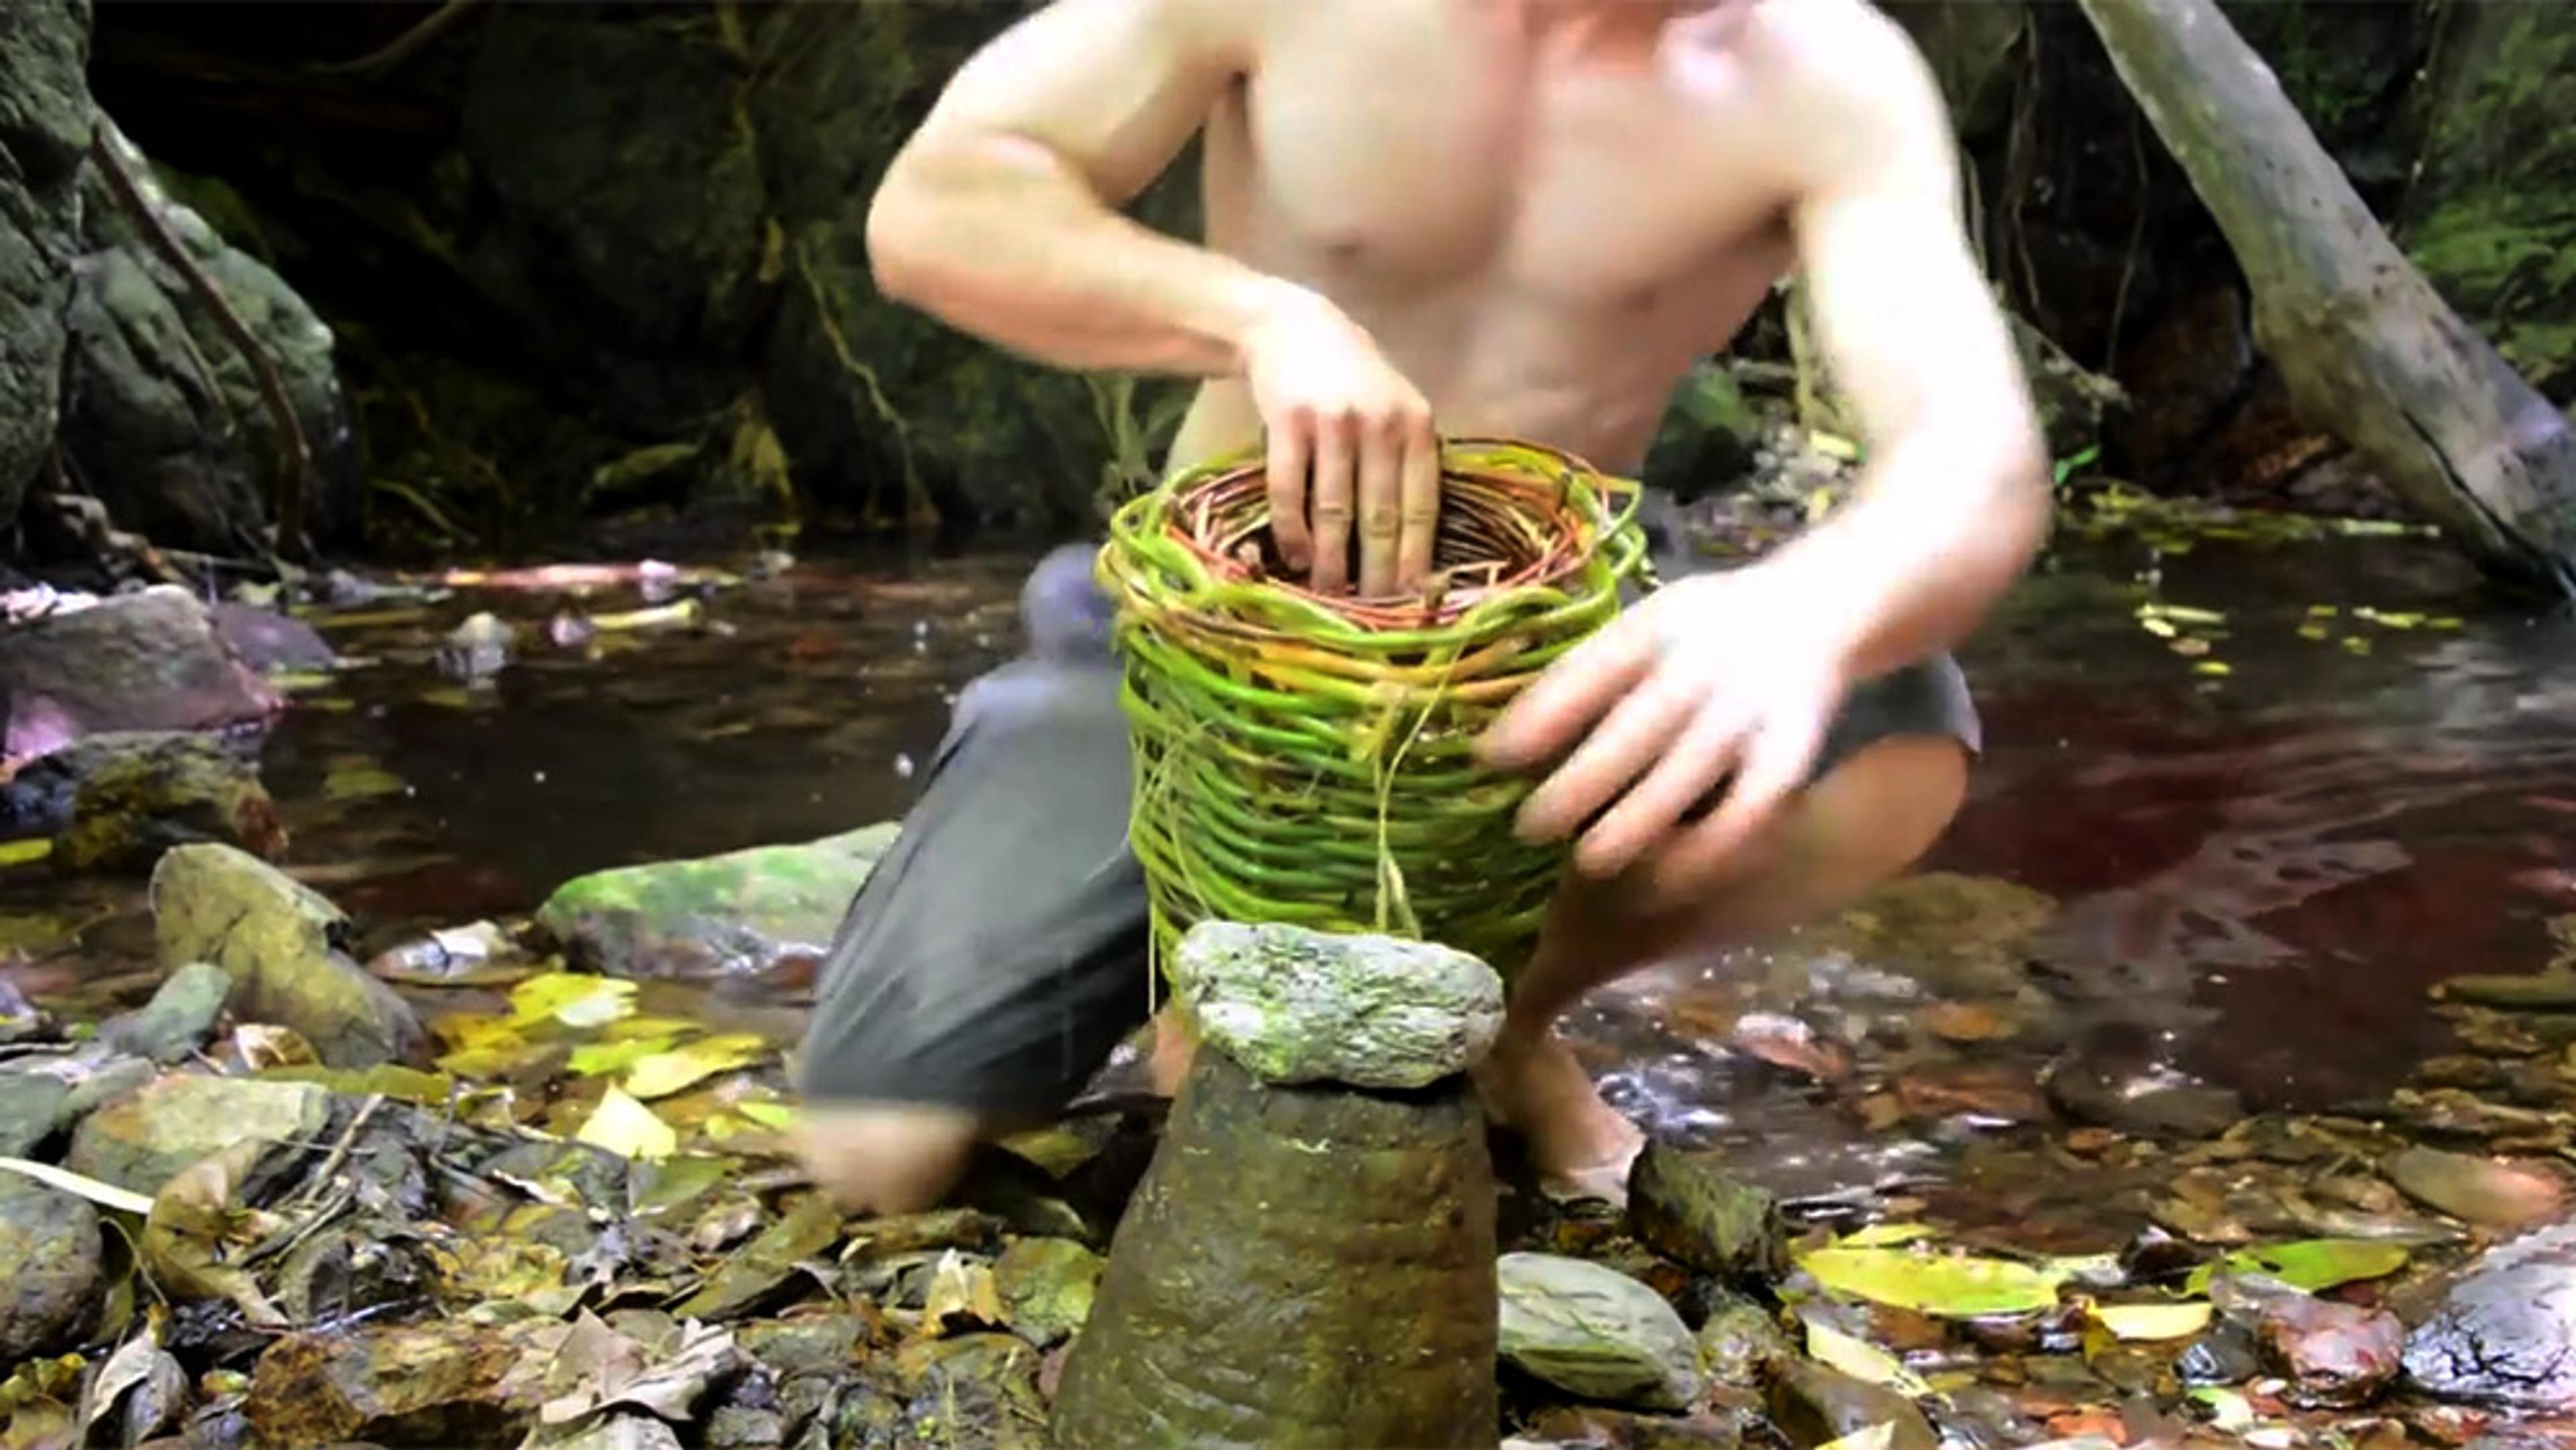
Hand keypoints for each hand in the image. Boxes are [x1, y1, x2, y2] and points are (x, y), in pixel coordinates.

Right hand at [1240, 288, 1439, 595]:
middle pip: (1380, 515)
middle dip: (1375, 570)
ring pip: (1334, 508)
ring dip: (1330, 559)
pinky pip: (1290, 488)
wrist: (1293, 329)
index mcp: (1418, 426)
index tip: (1411, 599)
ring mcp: (1333, 421)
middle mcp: (1381, 422)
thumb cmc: (1354, 383)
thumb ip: (1409, 463)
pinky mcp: (1288, 420)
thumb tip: (1415, 549)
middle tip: (1370, 612)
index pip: (1421, 506)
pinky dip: (1292, 529)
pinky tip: (1294, 556)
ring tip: (1328, 593)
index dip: (1415, 557)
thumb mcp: (1397, 410)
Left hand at [1478, 565, 1854, 894]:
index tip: (1489, 762)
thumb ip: (1578, 678)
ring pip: (1689, 772)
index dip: (1539, 718)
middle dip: (1580, 783)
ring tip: (1588, 862)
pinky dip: (1710, 848)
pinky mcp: (1790, 752)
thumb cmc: (1698, 632)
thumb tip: (1492, 749)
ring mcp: (1750, 709)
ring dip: (1637, 822)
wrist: (1812, 610)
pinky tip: (1669, 877)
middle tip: (1528, 828)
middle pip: (1637, 727)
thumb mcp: (1640, 628)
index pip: (1591, 671)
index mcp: (1657, 626)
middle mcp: (1705, 664)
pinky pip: (1750, 809)